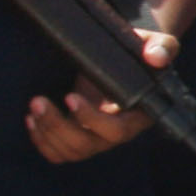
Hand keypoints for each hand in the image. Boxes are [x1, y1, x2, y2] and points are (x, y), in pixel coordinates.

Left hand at [22, 28, 174, 162]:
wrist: (122, 59)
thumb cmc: (139, 52)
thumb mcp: (154, 43)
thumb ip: (162, 46)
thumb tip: (155, 56)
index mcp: (137, 115)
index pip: (117, 131)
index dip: (92, 119)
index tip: (71, 96)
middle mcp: (117, 133)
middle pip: (86, 145)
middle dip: (58, 126)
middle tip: (38, 100)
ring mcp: (97, 139)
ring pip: (70, 151)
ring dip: (47, 131)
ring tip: (35, 104)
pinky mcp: (79, 138)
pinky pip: (59, 153)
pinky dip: (42, 141)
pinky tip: (32, 120)